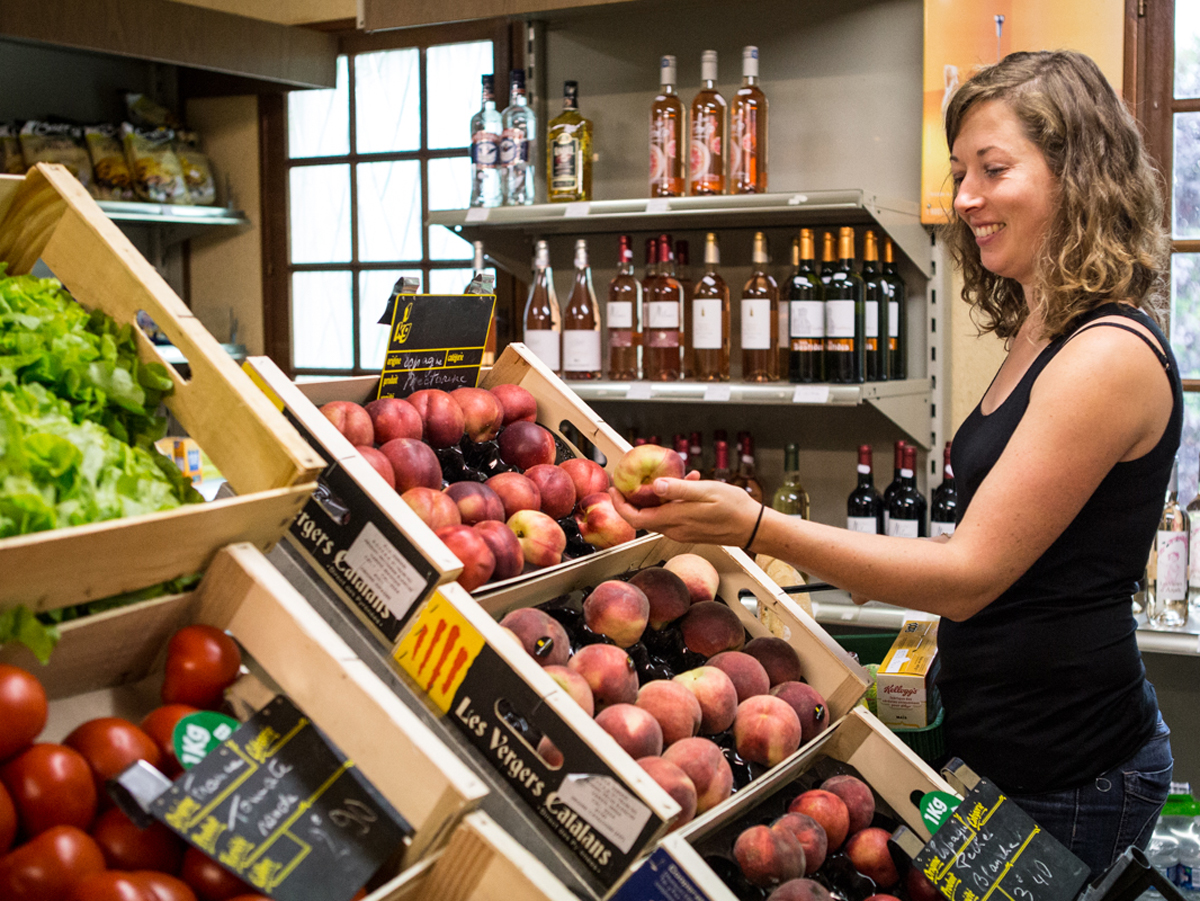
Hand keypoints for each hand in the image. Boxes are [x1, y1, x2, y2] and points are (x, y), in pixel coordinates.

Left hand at [609, 474, 761, 546]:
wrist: (755, 528)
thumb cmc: (735, 509)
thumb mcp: (707, 492)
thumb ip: (679, 490)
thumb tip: (654, 485)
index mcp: (675, 520)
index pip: (635, 518)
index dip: (620, 504)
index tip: (614, 488)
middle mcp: (675, 529)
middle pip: (643, 517)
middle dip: (633, 497)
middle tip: (630, 478)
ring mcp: (683, 532)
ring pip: (659, 513)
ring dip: (658, 495)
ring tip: (669, 474)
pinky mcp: (691, 531)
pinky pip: (674, 514)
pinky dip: (673, 499)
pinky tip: (688, 483)